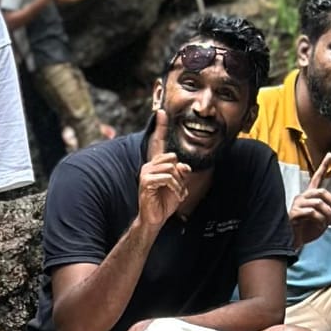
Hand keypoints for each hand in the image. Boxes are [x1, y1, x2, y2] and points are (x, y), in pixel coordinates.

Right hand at [137, 106, 192, 229]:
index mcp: (156, 164)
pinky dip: (175, 187)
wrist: (155, 218)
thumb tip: (184, 166)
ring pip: (171, 168)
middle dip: (180, 174)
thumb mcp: (178, 186)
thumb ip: (182, 173)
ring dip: (179, 183)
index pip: (158, 142)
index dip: (160, 127)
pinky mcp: (146, 182)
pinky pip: (167, 178)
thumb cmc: (165, 202)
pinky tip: (175, 196)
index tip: (161, 112)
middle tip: (180, 188)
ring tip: (178, 194)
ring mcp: (146, 173)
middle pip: (172, 158)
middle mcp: (149, 166)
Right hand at [287, 150, 330, 246]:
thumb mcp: (324, 222)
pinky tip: (321, 226)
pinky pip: (312, 213)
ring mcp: (297, 205)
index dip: (324, 166)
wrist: (293, 243)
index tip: (330, 154)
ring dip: (328, 215)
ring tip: (329, 224)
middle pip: (322, 192)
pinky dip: (320, 220)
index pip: (317, 178)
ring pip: (318, 203)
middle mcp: (302, 197)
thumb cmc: (306, 231)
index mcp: (309, 196)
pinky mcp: (294, 214)